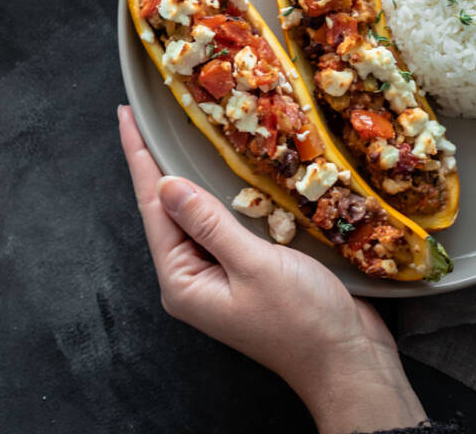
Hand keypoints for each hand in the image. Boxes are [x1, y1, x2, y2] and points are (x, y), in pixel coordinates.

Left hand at [118, 105, 425, 432]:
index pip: (153, 207)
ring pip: (198, 213)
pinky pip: (226, 222)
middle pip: (169, 208)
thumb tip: (166, 183)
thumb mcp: (253, 265)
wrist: (349, 360)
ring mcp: (221, 274)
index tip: (126, 117)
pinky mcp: (249, 269)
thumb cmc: (304, 321)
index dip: (140, 158)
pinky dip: (225, 193)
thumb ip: (208, 222)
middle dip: (160, 162)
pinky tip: (228, 169)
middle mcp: (194, 278)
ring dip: (194, 175)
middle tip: (148, 114)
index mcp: (183, 282)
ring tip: (179, 131)